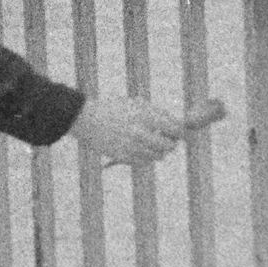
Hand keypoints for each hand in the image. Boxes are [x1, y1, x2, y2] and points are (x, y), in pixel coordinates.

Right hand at [68, 97, 182, 165]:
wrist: (87, 119)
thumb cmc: (114, 108)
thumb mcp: (137, 105)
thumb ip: (159, 114)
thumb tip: (180, 125)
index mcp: (146, 116)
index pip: (175, 129)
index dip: (180, 132)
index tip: (178, 133)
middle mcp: (141, 132)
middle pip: (169, 146)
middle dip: (170, 143)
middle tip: (167, 140)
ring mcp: (132, 146)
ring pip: (158, 156)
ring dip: (158, 151)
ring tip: (148, 142)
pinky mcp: (124, 157)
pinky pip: (144, 161)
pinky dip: (145, 156)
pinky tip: (137, 147)